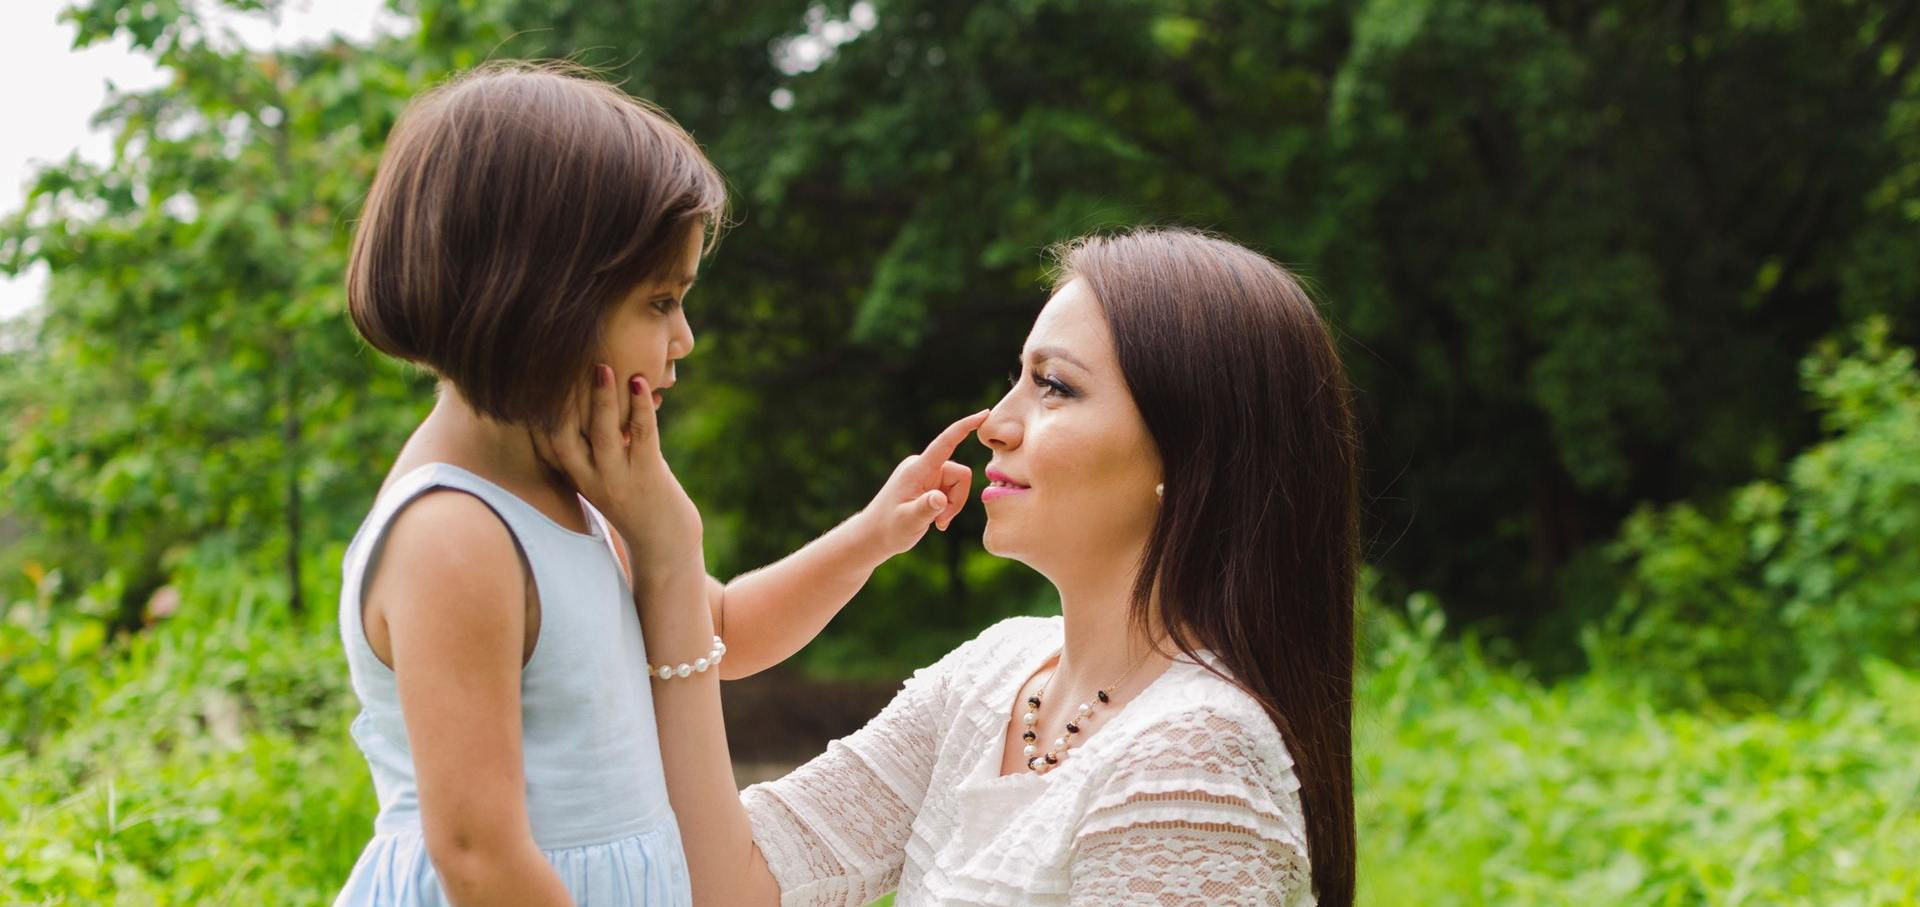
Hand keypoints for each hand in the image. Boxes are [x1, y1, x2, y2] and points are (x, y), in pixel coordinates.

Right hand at [535, 364, 701, 577]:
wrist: (664, 543)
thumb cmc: (633, 498)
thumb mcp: (601, 474)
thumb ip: (588, 445)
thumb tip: (584, 397)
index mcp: (574, 476)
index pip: (544, 441)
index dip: (535, 409)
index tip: (531, 374)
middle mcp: (589, 478)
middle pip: (564, 436)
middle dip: (560, 400)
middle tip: (558, 363)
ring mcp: (618, 478)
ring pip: (604, 433)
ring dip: (602, 398)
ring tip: (601, 365)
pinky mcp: (648, 475)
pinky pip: (643, 435)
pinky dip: (640, 406)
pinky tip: (640, 382)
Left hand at [857, 410, 990, 557]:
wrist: (874, 535)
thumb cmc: (889, 529)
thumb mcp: (909, 522)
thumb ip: (926, 508)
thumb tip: (940, 498)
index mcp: (918, 469)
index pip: (945, 442)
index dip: (965, 427)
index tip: (984, 414)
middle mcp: (923, 466)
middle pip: (960, 474)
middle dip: (957, 499)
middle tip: (941, 521)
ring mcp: (926, 473)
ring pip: (958, 484)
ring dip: (952, 505)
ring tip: (936, 522)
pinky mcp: (928, 482)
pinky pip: (951, 489)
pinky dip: (948, 506)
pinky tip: (935, 520)